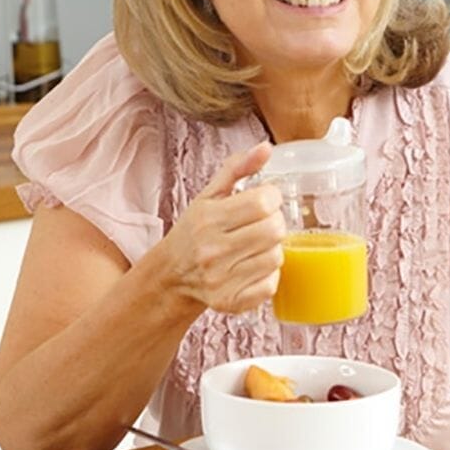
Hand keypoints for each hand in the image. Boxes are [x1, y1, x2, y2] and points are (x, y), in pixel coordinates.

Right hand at [157, 142, 285, 313]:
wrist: (172, 274)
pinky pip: (271, 285)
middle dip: (275, 222)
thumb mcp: (210, 194)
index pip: (264, 203)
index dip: (271, 198)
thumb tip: (266, 147)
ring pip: (276, 257)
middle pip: (275, 230)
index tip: (264, 200)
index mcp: (208, 218)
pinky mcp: (230, 302)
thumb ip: (239, 167)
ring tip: (255, 245)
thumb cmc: (195, 229)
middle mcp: (212, 250)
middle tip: (262, 223)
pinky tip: (252, 267)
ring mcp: (221, 280)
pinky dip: (267, 275)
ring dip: (272, 249)